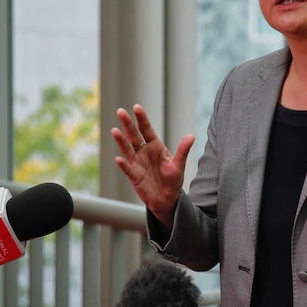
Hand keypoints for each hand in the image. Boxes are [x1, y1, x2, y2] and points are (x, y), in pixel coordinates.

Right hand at [111, 104, 194, 224]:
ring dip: (121, 141)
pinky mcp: (134, 176)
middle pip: (133, 136)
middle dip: (127, 124)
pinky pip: (128, 169)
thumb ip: (183, 150)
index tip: (137, 107)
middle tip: (120, 111)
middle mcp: (144, 152)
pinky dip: (123, 164)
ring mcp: (137, 163)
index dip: (142, 119)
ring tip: (115, 131)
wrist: (167, 198)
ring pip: (127, 150)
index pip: (146, 129)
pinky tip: (119, 159)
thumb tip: (191, 135)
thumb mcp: (179, 165)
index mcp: (155, 146)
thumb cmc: (173, 180)